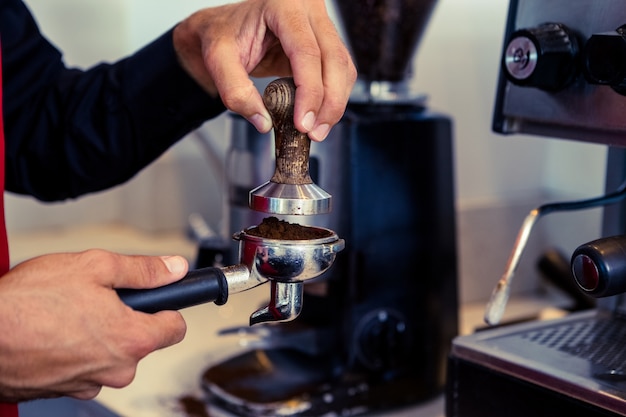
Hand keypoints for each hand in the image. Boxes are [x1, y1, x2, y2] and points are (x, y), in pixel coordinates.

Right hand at [0, 250, 187, 401]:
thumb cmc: (29, 303)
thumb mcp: (95, 267)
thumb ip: (143, 270)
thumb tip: (174, 269)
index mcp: (132, 339)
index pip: (176, 328)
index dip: (167, 307)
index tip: (158, 299)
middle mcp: (116, 370)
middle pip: (141, 340)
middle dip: (125, 318)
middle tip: (96, 298)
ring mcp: (89, 383)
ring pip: (110, 354)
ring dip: (97, 335)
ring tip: (67, 314)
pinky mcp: (64, 390)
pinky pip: (83, 366)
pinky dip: (74, 350)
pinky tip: (52, 332)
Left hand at [173, 0, 356, 140]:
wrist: (224, 29)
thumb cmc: (222, 35)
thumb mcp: (218, 60)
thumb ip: (235, 91)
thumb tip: (263, 121)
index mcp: (282, 6)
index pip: (306, 52)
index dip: (309, 91)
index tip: (302, 121)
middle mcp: (307, 10)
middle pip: (333, 59)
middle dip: (329, 103)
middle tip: (314, 132)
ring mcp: (319, 25)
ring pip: (342, 67)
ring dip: (335, 103)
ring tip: (316, 129)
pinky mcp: (323, 44)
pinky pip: (340, 71)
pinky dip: (333, 97)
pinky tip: (319, 115)